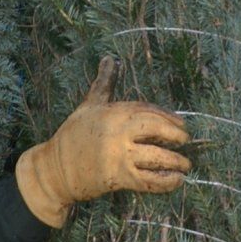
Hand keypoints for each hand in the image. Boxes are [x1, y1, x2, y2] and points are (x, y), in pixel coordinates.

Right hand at [14, 60, 190, 229]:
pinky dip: (165, 182)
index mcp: (112, 112)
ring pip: (156, 157)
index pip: (147, 110)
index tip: (180, 123)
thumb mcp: (89, 105)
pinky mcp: (118, 178)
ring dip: (175, 162)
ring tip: (185, 165)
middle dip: (174, 134)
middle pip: (155, 129)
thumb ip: (104, 83)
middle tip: (184, 140)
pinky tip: (176, 180)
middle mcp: (117, 132)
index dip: (167, 116)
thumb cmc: (73, 134)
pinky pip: (148, 181)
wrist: (55, 170)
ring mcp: (119, 156)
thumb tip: (110, 59)